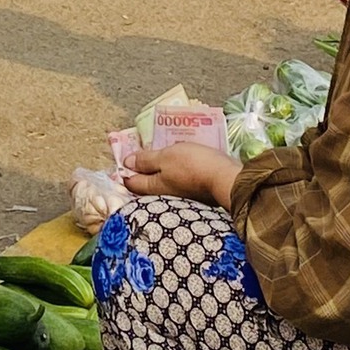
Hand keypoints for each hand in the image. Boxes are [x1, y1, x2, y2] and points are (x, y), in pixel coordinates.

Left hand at [126, 143, 240, 207]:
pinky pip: (178, 181)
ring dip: (159, 171)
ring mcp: (180, 195)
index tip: (122, 159)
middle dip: (141, 171)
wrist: (226, 179)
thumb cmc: (193, 165)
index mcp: (153, 187)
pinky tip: (179, 162)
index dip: (124, 171)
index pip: (131, 182)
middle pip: (146, 184)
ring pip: (163, 182)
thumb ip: (145, 160)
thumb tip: (126, 163)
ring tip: (160, 155)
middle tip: (139, 155)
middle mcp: (164, 195)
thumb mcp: (166, 156)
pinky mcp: (195, 191)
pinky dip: (175, 172)